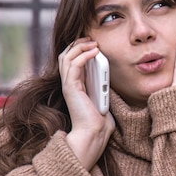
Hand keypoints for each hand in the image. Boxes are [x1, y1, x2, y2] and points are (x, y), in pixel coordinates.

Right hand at [58, 37, 114, 169]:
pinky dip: (83, 55)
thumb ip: (102, 89)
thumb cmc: (100, 124)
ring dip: (79, 47)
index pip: (72, 62)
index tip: (94, 44)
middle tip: (91, 39)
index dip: (80, 50)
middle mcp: (70, 85)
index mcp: (76, 86)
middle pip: (66, 56)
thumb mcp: (103, 101)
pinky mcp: (70, 88)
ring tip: (92, 43)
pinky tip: (94, 52)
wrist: (93, 136)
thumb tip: (108, 80)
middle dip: (77, 44)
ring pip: (66, 57)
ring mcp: (68, 86)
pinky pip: (73, 65)